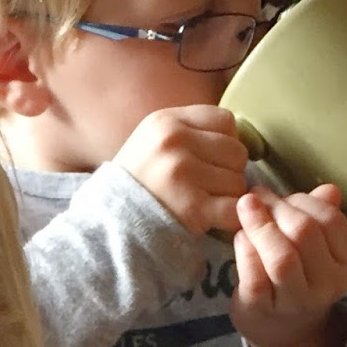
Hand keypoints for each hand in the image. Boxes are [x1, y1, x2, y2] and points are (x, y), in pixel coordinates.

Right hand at [114, 105, 249, 236]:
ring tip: (201, 204)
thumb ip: (191, 132)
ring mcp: (183, 174)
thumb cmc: (136, 185)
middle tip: (205, 188)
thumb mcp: (152, 142)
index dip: (224, 143)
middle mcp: (175, 141)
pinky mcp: (191, 207)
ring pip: (238, 182)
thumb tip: (240, 137)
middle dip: (228, 173)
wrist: (106, 225)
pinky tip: (210, 221)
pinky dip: (228, 220)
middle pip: (237, 152)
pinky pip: (233, 210)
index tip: (207, 162)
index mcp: (167, 121)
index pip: (226, 121)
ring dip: (227, 198)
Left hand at [230, 182, 346, 346]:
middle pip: (304, 232)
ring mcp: (294, 301)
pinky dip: (244, 248)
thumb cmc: (300, 279)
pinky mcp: (261, 308)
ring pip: (281, 255)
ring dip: (259, 225)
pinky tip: (239, 237)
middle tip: (255, 196)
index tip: (283, 197)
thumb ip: (322, 217)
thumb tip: (329, 189)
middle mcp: (327, 286)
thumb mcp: (318, 250)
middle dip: (276, 207)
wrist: (284, 333)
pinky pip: (253, 272)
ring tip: (245, 209)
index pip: (331, 220)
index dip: (303, 200)